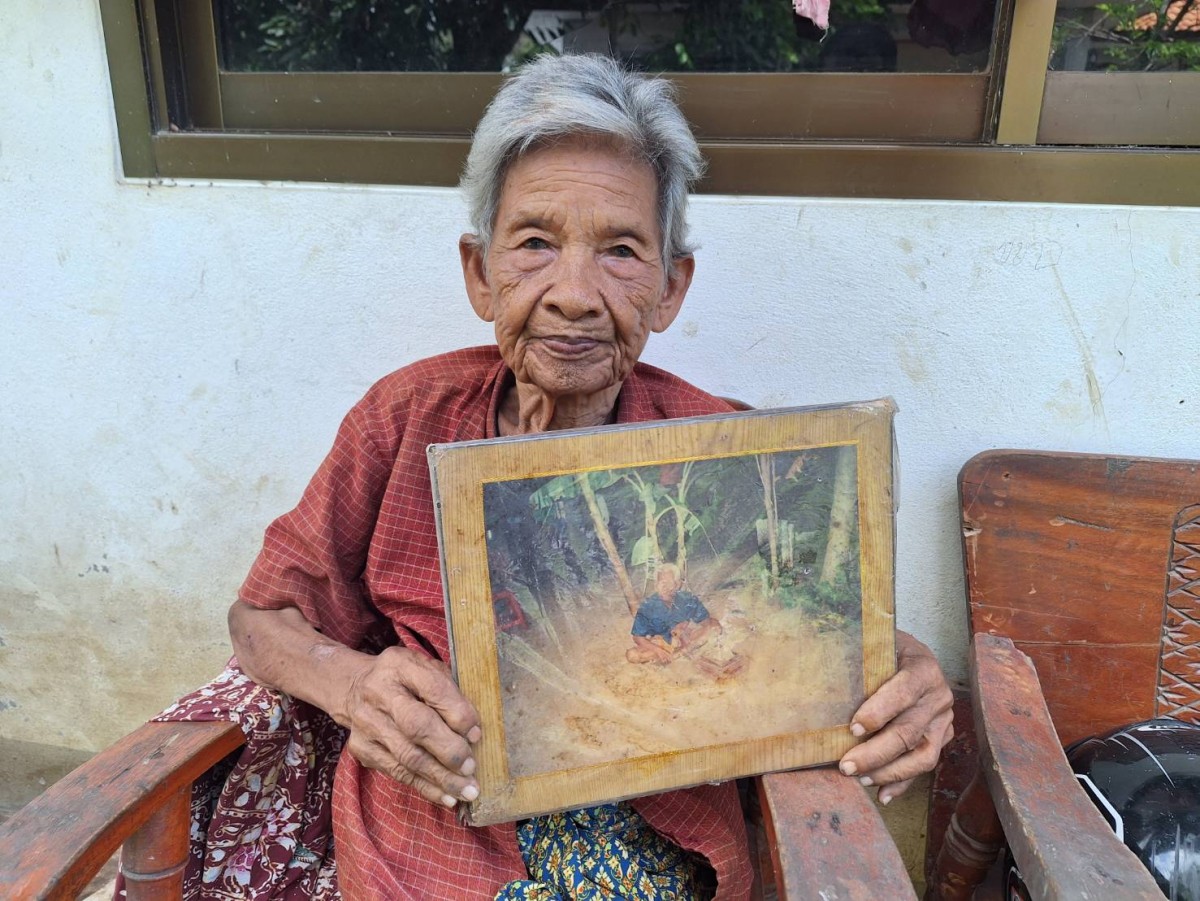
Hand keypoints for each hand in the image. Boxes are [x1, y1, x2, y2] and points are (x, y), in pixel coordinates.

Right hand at [339, 645, 481, 809]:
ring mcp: (367, 722)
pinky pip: (397, 772)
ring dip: (441, 777)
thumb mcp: (426, 669)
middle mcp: (379, 692)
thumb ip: (449, 692)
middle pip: (417, 726)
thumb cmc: (404, 680)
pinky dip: (425, 786)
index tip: (476, 735)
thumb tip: (472, 732)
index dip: (458, 714)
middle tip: (472, 768)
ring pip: (407, 756)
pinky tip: (446, 796)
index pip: (433, 689)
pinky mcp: (362, 748)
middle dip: (449, 751)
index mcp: (400, 665)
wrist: (353, 687)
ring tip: (467, 791)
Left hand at [838, 630, 953, 803]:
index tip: (853, 728)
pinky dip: (902, 782)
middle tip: (846, 765)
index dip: (879, 712)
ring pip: (922, 755)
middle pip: (908, 731)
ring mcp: (943, 720)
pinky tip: (882, 794)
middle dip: (876, 753)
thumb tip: (815, 673)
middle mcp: (938, 696)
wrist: (912, 652)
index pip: (903, 693)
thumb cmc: (884, 648)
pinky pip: (924, 765)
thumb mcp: (875, 643)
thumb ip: (857, 655)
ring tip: (861, 779)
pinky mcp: (941, 738)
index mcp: (923, 668)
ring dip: (889, 772)